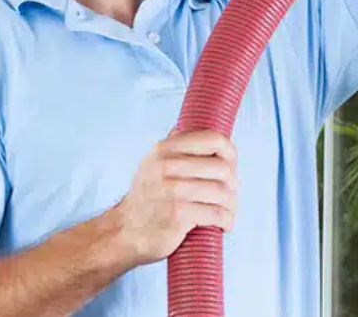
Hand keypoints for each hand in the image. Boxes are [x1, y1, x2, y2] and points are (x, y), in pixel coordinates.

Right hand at [112, 130, 238, 266]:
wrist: (124, 233)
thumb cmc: (146, 198)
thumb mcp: (152, 163)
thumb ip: (173, 145)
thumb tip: (193, 124)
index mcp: (164, 149)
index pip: (213, 139)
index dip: (230, 151)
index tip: (232, 164)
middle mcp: (167, 166)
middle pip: (222, 168)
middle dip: (233, 183)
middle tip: (231, 193)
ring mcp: (172, 191)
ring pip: (221, 192)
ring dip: (232, 204)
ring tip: (230, 210)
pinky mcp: (178, 215)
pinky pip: (216, 213)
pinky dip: (226, 219)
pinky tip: (225, 223)